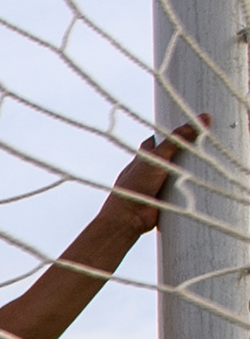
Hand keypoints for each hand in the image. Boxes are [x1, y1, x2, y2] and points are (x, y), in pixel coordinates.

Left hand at [88, 118, 204, 242]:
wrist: (129, 218)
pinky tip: (205, 181)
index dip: (176, 133)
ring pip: (180, 172)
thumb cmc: (135, 186)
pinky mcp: (166, 197)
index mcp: (145, 156)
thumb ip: (176, 141)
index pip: (161, 139)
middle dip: (188, 153)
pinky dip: (190, 186)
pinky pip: (182, 188)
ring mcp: (159, 183)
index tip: (194, 127)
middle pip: (174, 155)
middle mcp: (152, 168)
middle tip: (208, 144)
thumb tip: (199, 120)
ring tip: (210, 161)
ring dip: (191, 171)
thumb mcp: (157, 158)